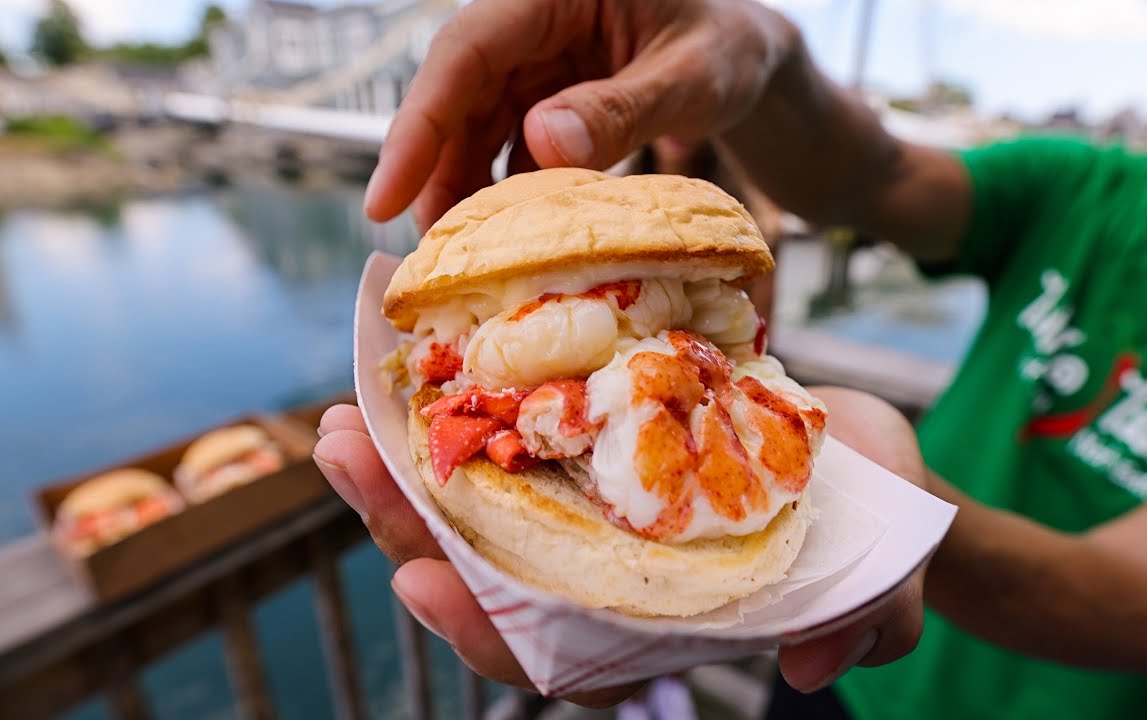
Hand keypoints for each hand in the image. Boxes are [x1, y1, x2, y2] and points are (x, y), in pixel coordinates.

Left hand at [313, 388, 929, 700]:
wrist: (863, 459)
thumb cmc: (869, 527)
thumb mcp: (882, 578)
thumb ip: (863, 625)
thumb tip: (812, 664)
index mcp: (645, 616)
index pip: (545, 643)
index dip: (479, 622)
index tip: (424, 579)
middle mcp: (598, 568)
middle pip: (480, 563)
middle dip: (405, 519)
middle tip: (345, 455)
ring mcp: (586, 503)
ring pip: (474, 498)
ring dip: (404, 459)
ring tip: (348, 412)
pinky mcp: (588, 436)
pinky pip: (508, 427)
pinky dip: (459, 400)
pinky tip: (417, 357)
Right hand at [365, 0, 800, 230]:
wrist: (748, 55)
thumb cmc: (731, 49)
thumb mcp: (692, 76)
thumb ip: (623, 108)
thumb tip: (542, 146)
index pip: (466, 50)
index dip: (419, 124)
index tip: (385, 197)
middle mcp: (531, 21)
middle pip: (458, 94)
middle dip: (435, 172)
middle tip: (428, 254)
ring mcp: (535, 61)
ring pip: (475, 125)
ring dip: (464, 189)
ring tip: (463, 259)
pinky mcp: (546, 96)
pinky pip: (507, 144)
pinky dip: (502, 190)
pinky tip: (506, 240)